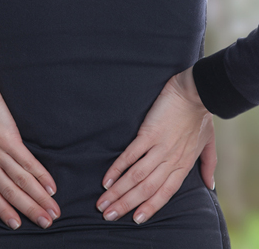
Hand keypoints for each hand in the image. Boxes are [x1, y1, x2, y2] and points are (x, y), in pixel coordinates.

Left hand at [0, 59, 59, 229]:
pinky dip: (40, 175)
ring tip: (54, 210)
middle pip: (10, 193)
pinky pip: (27, 162)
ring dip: (39, 197)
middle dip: (30, 210)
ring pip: (21, 181)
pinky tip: (51, 186)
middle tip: (47, 223)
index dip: (5, 211)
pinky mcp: (9, 139)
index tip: (19, 225)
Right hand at [97, 65, 216, 223]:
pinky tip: (106, 180)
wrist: (197, 92)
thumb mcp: (208, 143)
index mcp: (184, 164)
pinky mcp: (149, 133)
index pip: (165, 192)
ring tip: (102, 202)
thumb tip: (210, 185)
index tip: (135, 219)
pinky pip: (131, 155)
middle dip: (126, 204)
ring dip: (118, 191)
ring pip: (137, 176)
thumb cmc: (200, 117)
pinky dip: (117, 169)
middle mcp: (171, 160)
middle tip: (108, 215)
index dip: (150, 207)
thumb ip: (208, 165)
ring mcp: (160, 148)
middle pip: (146, 189)